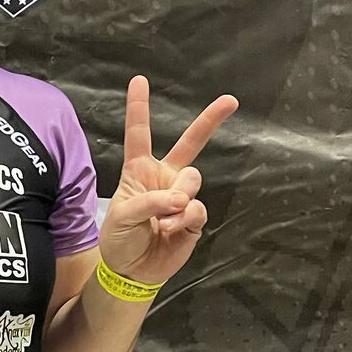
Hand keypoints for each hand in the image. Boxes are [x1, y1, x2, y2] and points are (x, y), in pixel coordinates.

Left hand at [98, 75, 237, 285]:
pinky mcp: (194, 218)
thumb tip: (181, 199)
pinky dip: (184, 219)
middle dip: (210, 120)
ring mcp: (182, 196)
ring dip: (178, 198)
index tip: (139, 80)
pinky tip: (171, 230)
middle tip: (231, 100)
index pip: (139, 134)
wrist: (132, 271)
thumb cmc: (119, 239)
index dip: (139, 108)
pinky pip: (198, 208)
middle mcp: (164, 177)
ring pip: (193, 179)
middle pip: (190, 143)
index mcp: (139, 170)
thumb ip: (148, 202)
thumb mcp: (121, 218)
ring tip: (163, 219)